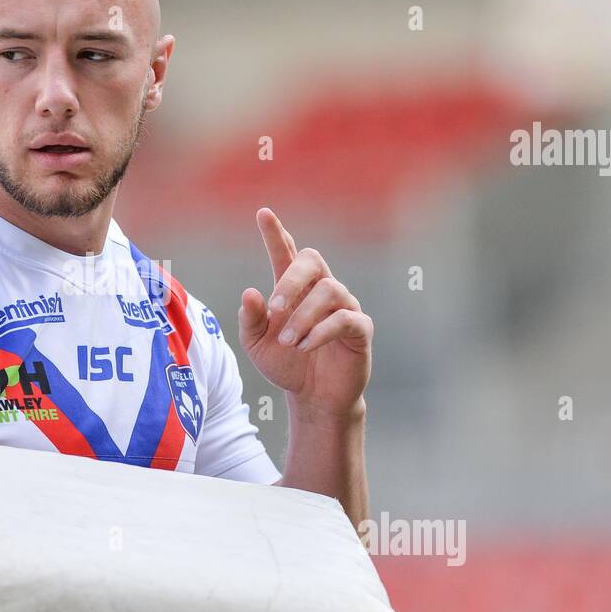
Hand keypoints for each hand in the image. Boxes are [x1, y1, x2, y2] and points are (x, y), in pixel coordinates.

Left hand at [238, 207, 372, 422]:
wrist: (313, 398)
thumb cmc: (285, 364)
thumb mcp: (256, 344)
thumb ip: (250, 319)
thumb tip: (249, 292)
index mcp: (294, 290)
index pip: (287, 253)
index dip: (276, 234)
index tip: (263, 213)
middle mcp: (321, 291)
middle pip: (312, 260)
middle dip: (291, 279)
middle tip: (274, 308)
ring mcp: (344, 306)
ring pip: (329, 290)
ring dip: (303, 316)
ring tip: (288, 342)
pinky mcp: (360, 329)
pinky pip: (345, 318)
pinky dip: (321, 331)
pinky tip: (305, 346)